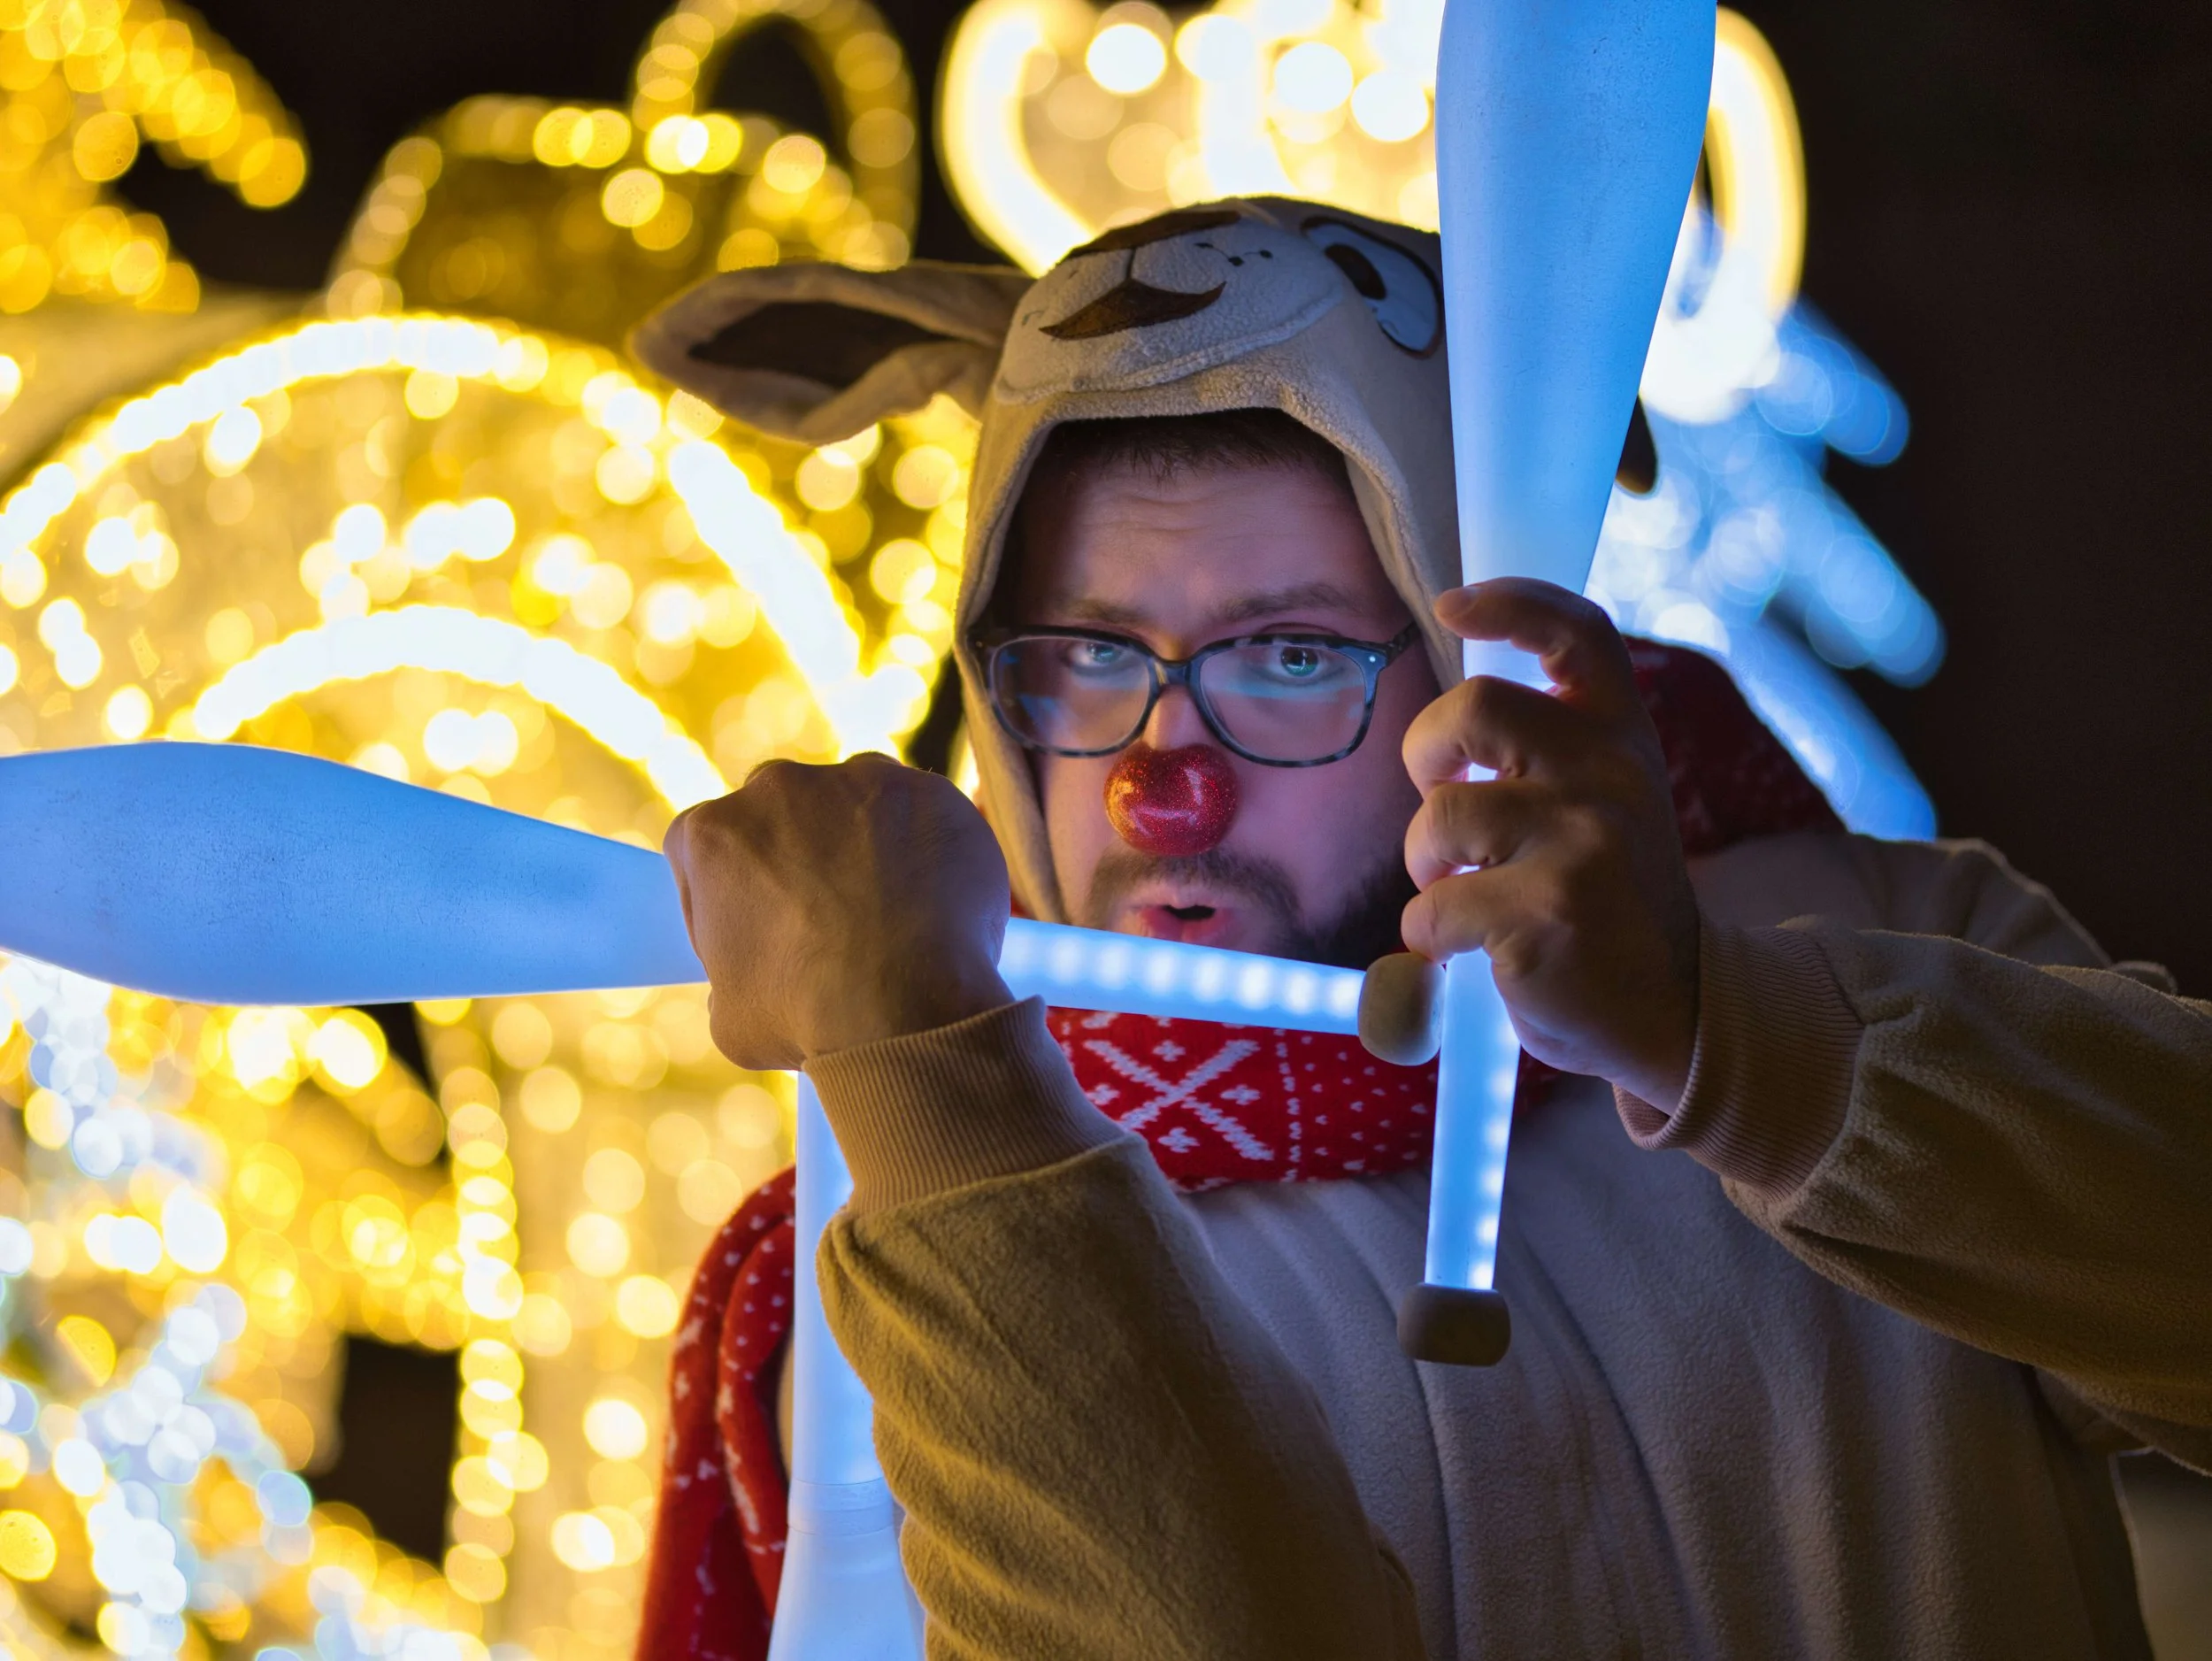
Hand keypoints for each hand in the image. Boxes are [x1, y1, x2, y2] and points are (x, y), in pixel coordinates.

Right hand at [664, 755, 1013, 1070]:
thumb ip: (730, 975)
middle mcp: (779, 788)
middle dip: (798, 851)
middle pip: (781, 810)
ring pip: (856, 802)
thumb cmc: (808, 1020)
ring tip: (891, 909)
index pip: (705, 847)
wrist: (906, 1012)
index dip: (728, 888)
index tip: (755, 924)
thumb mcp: (731, 1017)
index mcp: (712, 835)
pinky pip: (925, 814)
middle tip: (828, 912)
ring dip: (865, 840)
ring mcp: (861, 781)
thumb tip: (749, 976)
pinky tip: (939, 900)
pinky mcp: (930, 792)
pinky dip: (931, 849)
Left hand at [1399, 579, 1700, 1107]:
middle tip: (1441, 800)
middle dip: (1426, 753)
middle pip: (1475, 708)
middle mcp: (1610, 774)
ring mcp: (1581, 841)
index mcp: (1622, 737)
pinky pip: (1433, 907)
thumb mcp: (1605, 803)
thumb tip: (1451, 716)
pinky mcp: (1544, 911)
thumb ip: (1550, 750)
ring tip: (1460, 891)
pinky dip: (1429, 936)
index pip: (1577, 632)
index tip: (1453, 606)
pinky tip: (1470, 951)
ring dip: (1424, 863)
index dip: (1510, 602)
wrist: (1674, 1011)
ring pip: (1440, 818)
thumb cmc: (1611, 901)